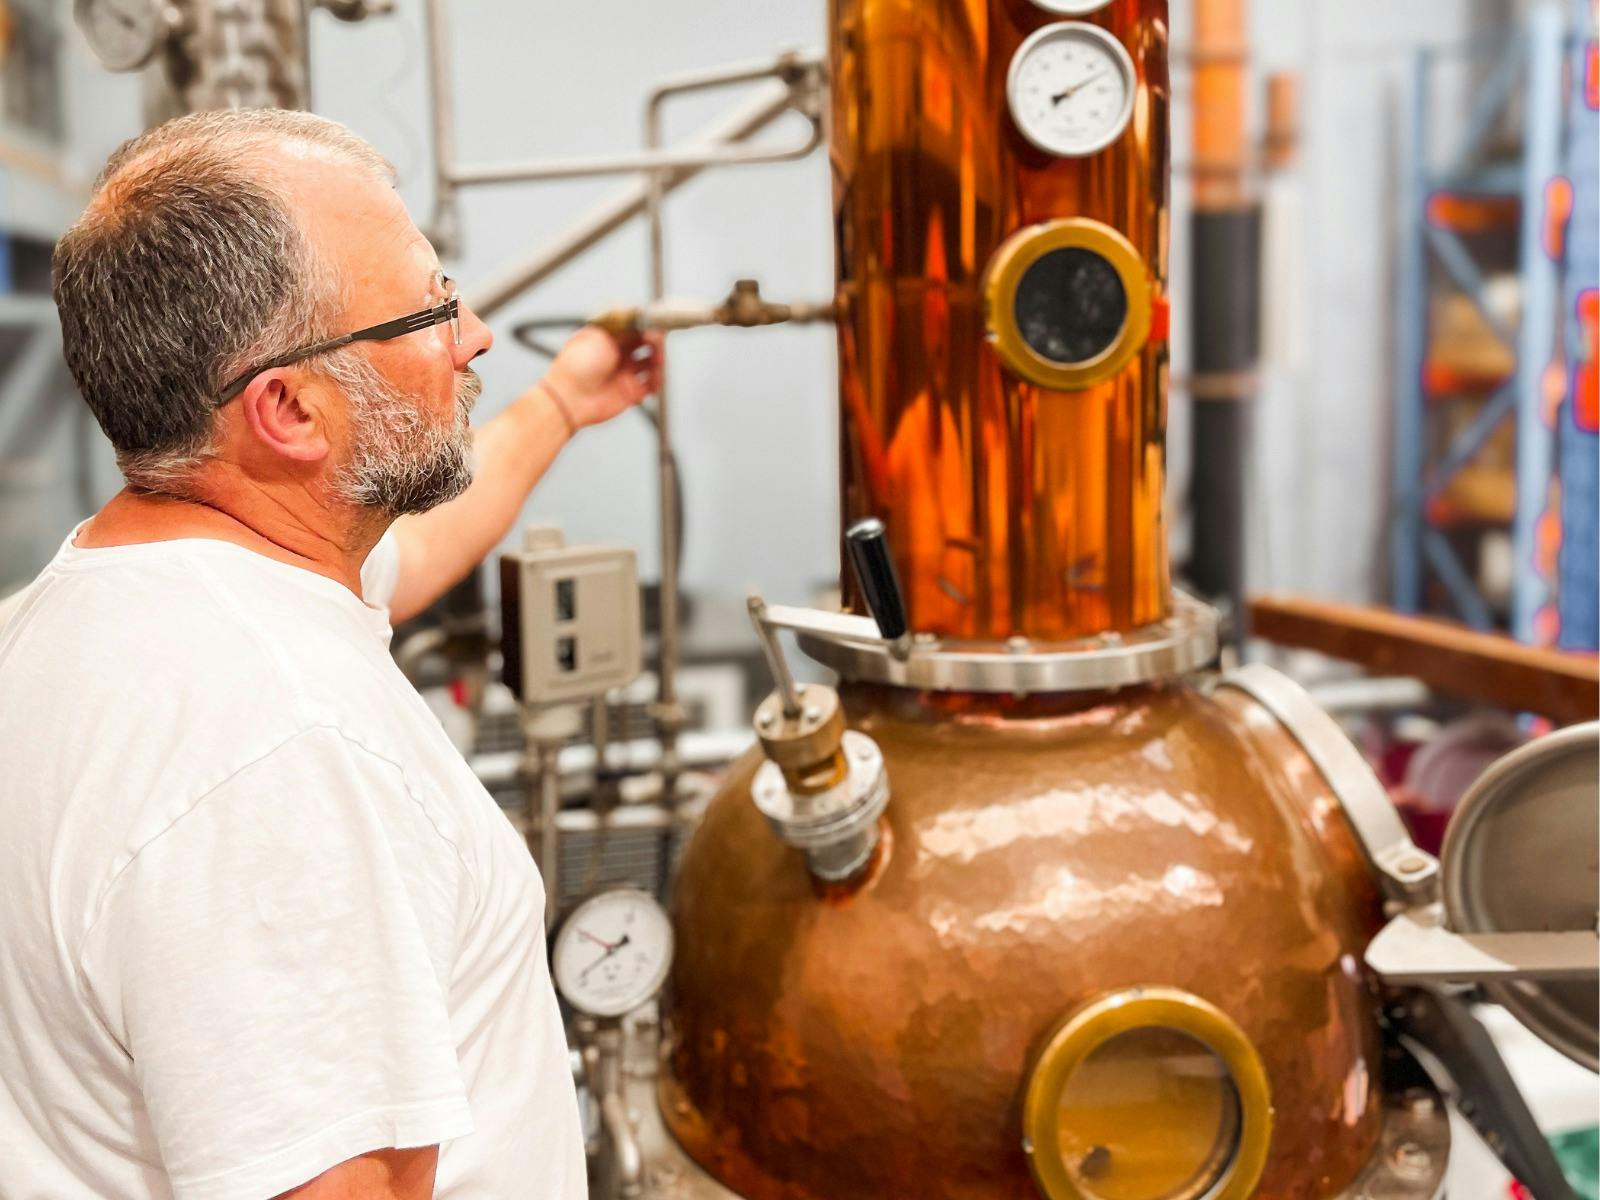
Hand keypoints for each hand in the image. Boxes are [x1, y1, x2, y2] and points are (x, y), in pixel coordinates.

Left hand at [542, 327, 662, 430]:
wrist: (569, 398)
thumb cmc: (577, 364)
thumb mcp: (599, 334)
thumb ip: (622, 323)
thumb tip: (641, 313)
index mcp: (610, 336)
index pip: (636, 326)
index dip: (648, 325)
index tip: (656, 325)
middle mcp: (619, 352)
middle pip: (648, 343)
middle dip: (656, 342)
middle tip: (657, 343)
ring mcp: (626, 371)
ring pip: (653, 362)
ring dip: (658, 362)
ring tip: (656, 364)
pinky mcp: (631, 391)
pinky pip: (652, 384)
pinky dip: (657, 382)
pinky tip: (653, 382)